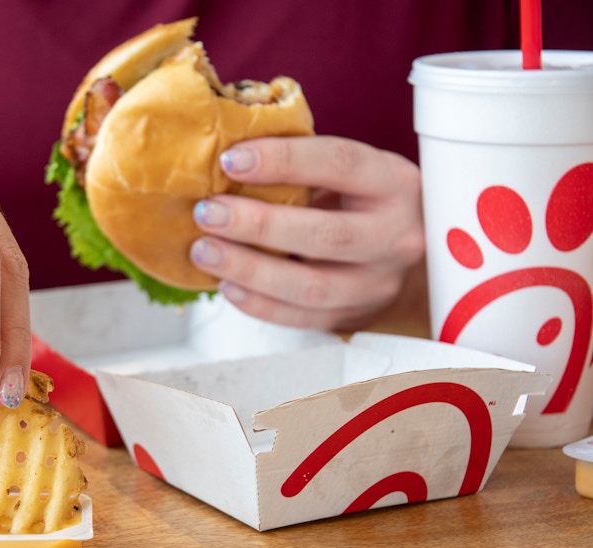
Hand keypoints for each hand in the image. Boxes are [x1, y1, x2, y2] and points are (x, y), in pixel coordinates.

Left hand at [190, 135, 423, 330]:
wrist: (412, 259)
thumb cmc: (366, 204)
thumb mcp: (352, 175)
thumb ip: (304, 167)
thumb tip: (228, 160)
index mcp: (393, 184)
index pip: (339, 163)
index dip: (283, 160)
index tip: (231, 160)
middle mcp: (394, 236)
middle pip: (324, 235)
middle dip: (257, 224)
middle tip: (209, 213)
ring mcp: (377, 283)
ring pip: (310, 285)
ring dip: (248, 269)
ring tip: (205, 252)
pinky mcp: (356, 315)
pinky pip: (302, 318)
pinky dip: (258, 304)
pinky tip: (227, 285)